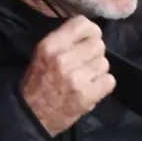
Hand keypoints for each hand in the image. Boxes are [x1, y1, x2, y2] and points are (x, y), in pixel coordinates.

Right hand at [21, 16, 115, 136]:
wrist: (32, 117)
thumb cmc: (37, 83)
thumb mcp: (42, 55)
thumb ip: (64, 41)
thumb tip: (90, 32)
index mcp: (50, 46)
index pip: (82, 24)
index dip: (91, 31)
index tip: (89, 39)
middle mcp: (63, 59)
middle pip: (98, 44)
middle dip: (94, 54)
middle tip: (85, 63)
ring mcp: (77, 78)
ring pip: (104, 63)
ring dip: (98, 71)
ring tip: (86, 78)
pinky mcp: (87, 95)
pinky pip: (109, 80)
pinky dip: (103, 85)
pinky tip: (91, 89)